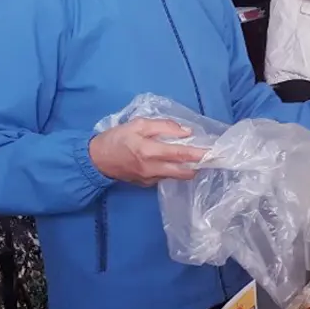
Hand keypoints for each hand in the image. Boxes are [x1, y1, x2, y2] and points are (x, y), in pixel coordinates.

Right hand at [89, 119, 207, 185]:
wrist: (96, 159)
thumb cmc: (117, 138)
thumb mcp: (138, 124)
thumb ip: (163, 126)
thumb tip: (185, 131)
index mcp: (149, 151)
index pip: (180, 154)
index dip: (198, 154)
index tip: (213, 153)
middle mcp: (152, 168)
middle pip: (183, 172)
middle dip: (199, 166)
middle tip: (210, 159)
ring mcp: (149, 179)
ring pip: (176, 176)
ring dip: (187, 169)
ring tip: (195, 160)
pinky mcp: (145, 184)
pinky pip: (164, 178)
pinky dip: (172, 171)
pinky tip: (174, 164)